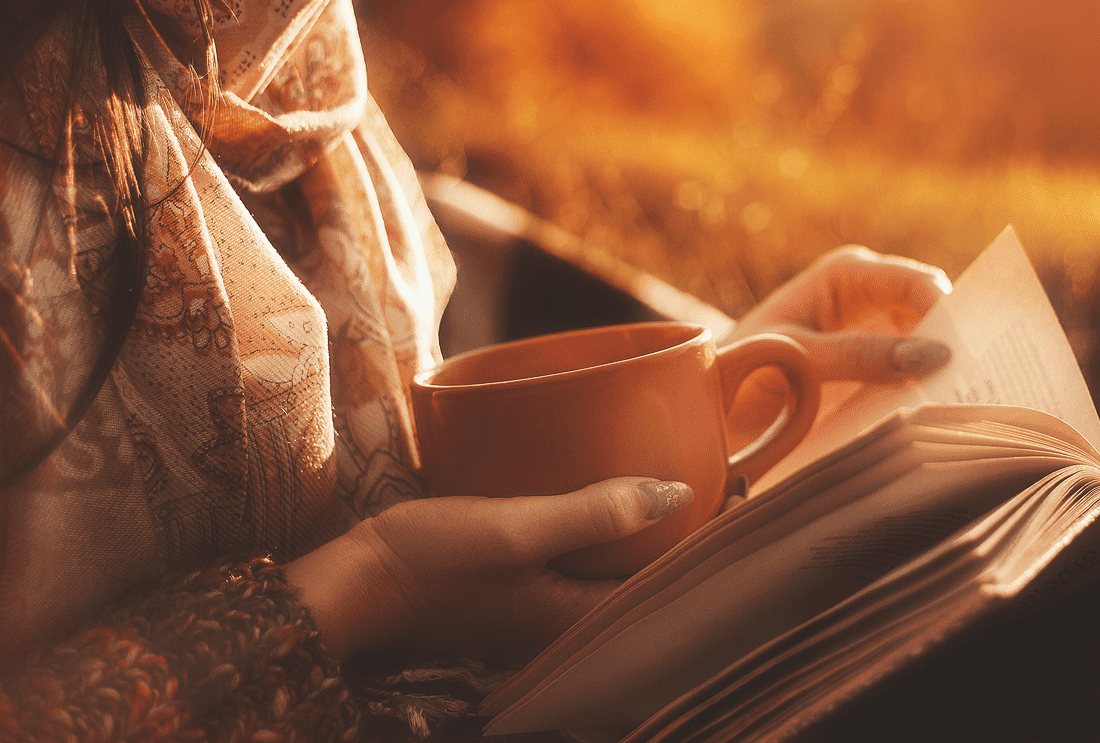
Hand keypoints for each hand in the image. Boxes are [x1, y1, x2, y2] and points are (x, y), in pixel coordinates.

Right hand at [286, 477, 692, 665]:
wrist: (358, 584)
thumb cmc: (432, 559)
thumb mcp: (517, 529)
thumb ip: (596, 514)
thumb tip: (679, 496)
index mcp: (583, 620)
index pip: (674, 585)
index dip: (715, 539)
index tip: (741, 488)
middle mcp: (575, 626)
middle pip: (656, 581)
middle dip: (695, 533)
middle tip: (724, 474)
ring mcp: (552, 614)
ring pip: (626, 572)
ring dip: (659, 532)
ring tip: (688, 477)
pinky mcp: (532, 595)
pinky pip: (592, 566)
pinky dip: (618, 533)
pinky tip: (619, 496)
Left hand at [726, 245, 951, 443]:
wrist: (714, 402)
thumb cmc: (746, 366)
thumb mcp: (799, 359)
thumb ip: (859, 356)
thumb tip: (932, 356)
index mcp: (847, 275)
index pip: (914, 284)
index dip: (947, 312)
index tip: (967, 351)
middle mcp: (868, 293)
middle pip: (929, 312)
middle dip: (954, 341)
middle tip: (983, 380)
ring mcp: (875, 328)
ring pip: (928, 343)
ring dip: (945, 369)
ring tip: (971, 401)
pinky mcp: (876, 363)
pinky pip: (913, 371)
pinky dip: (928, 388)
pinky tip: (945, 413)